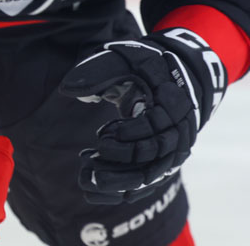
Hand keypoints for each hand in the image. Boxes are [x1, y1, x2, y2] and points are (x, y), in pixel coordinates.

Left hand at [59, 29, 226, 203]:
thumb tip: (68, 89)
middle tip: (89, 163)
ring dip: (122, 180)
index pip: (156, 124)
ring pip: (153, 173)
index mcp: (173, 98)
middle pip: (156, 153)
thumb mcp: (124, 59)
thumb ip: (98, 71)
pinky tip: (99, 191)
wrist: (171, 75)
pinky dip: (125, 187)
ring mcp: (177, 145)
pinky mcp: (167, 159)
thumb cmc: (143, 66)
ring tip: (90, 180)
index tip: (101, 134)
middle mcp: (182, 125)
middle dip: (121, 160)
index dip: (128, 133)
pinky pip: (149, 181)